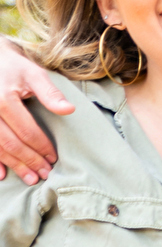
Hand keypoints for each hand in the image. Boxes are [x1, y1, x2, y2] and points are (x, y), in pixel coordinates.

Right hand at [0, 40, 68, 183]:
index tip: (53, 159)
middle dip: (29, 161)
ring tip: (29, 178)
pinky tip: (1, 174)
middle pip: (10, 143)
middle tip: (44, 175)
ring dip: (13, 165)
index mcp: (3, 100)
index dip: (41, 147)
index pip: (27, 131)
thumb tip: (69, 110)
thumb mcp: (34, 74)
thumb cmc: (14, 67)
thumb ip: (50, 94)